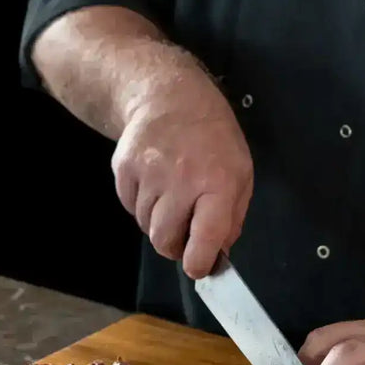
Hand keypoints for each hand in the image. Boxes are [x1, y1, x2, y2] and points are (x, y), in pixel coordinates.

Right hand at [111, 86, 253, 278]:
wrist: (168, 95)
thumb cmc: (212, 136)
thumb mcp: (240, 171)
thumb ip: (232, 216)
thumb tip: (218, 253)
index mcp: (218, 181)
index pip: (204, 238)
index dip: (199, 264)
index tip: (198, 269)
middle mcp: (181, 179)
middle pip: (164, 240)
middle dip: (175, 245)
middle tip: (184, 232)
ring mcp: (148, 173)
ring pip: (145, 225)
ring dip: (158, 221)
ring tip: (171, 194)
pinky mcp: (123, 168)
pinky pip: (129, 207)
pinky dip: (141, 204)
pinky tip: (155, 182)